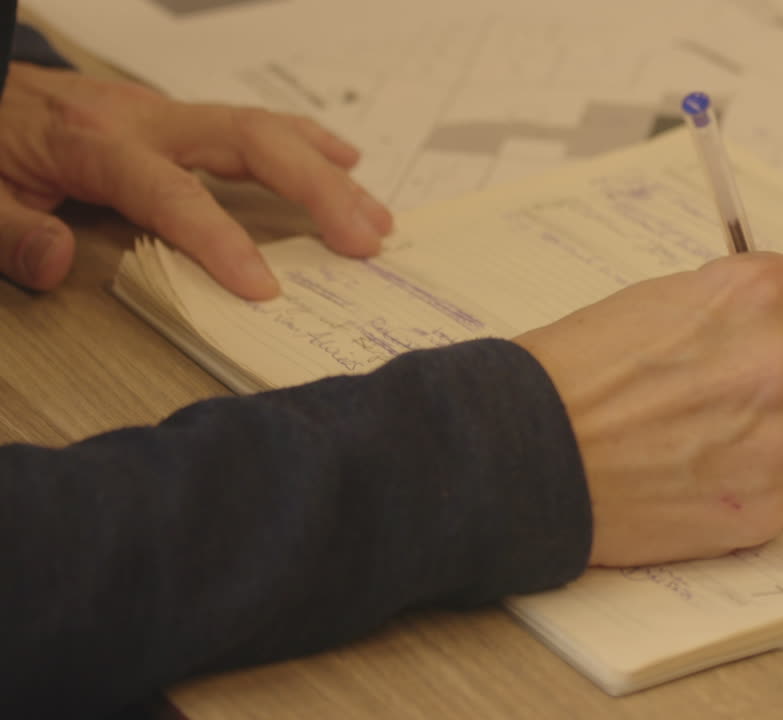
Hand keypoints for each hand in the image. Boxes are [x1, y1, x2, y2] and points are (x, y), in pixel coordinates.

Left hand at [0, 63, 393, 298]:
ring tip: (376, 218)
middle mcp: (146, 120)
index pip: (171, 191)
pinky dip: (308, 142)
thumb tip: (57, 264)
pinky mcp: (178, 117)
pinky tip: (346, 163)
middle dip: (315, 189)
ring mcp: (168, 113)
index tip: (265, 288)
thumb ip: (8, 230)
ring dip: (327, 173)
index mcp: (96, 145)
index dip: (221, 238)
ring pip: (264, 128)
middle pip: (249, 140)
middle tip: (364, 241)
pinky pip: (256, 123)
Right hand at [516, 246, 782, 566]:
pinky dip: (757, 491)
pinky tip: (699, 480)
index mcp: (760, 293)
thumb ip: (747, 309)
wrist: (526, 451)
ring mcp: (781, 442)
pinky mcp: (767, 508)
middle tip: (765, 398)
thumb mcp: (667, 299)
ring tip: (715, 443)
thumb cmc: (579, 370)